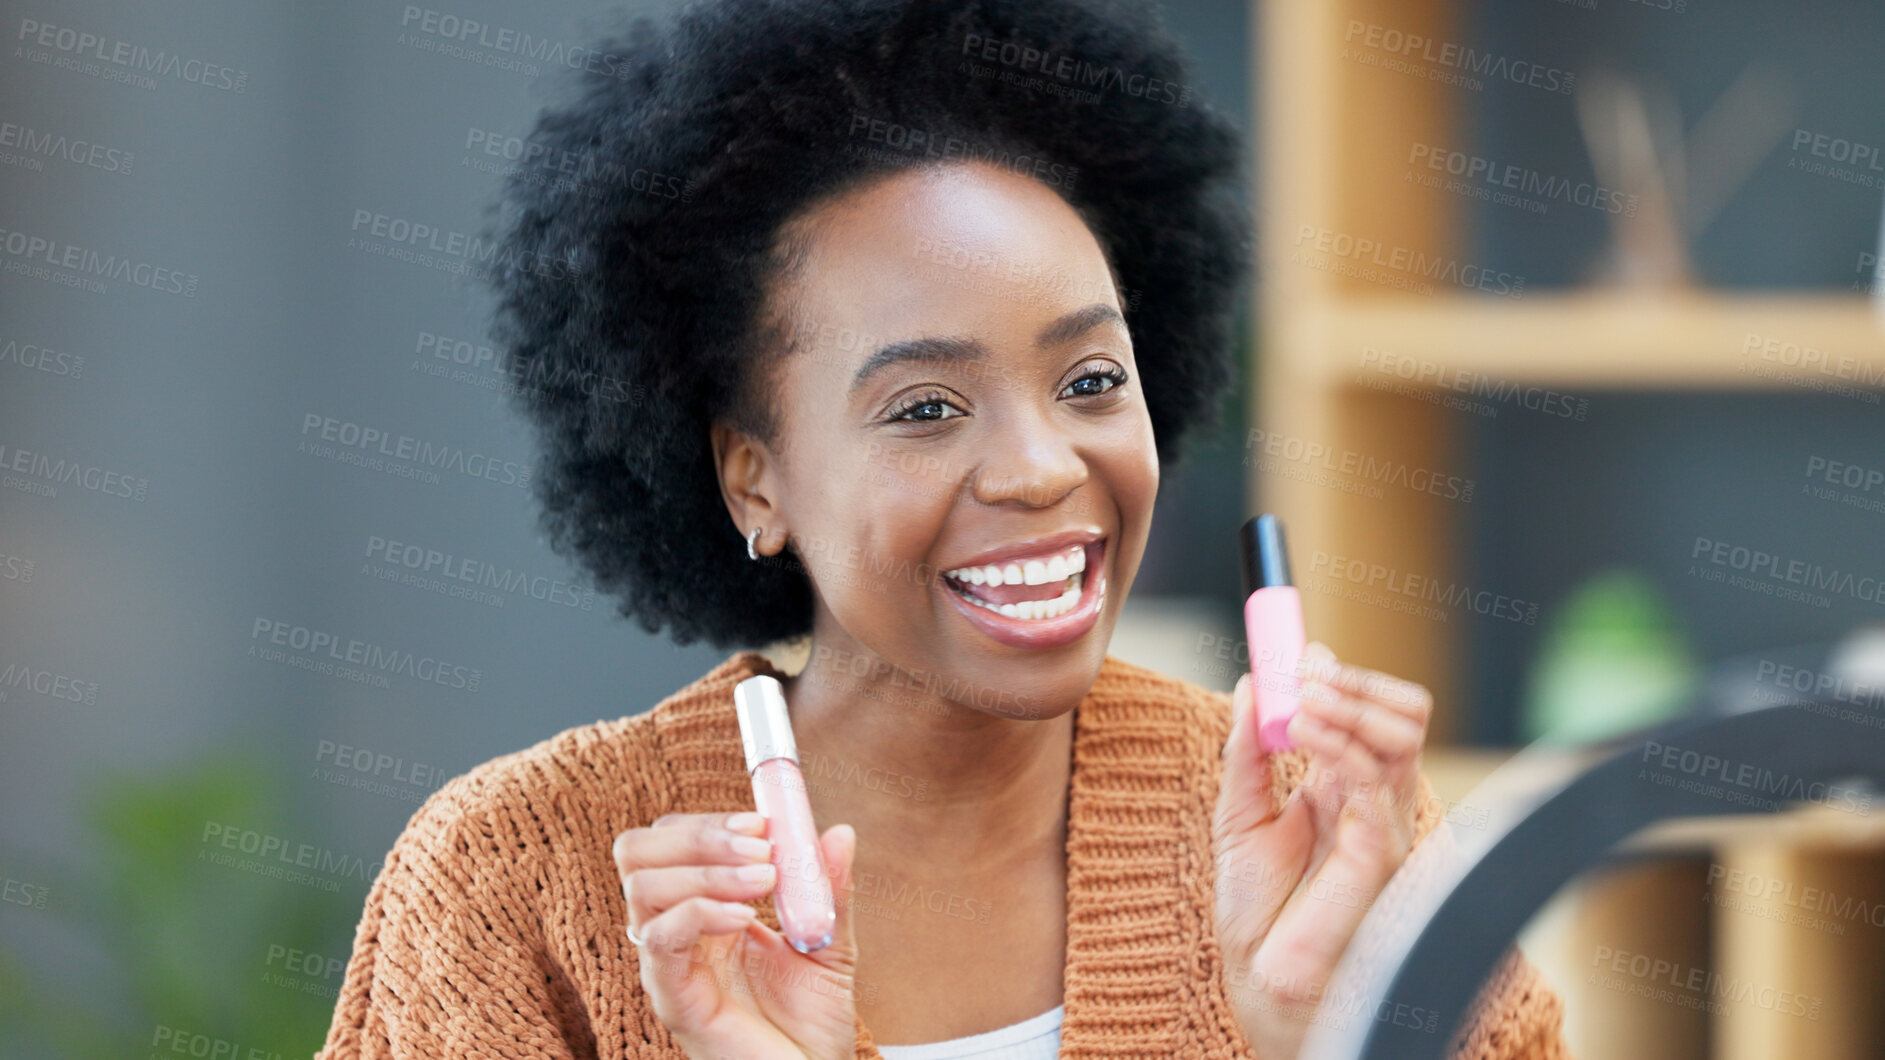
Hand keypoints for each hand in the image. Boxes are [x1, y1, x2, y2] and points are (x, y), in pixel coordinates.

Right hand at [613, 811, 860, 1059]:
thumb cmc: (811, 1022)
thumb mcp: (829, 942)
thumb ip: (828, 888)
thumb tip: (841, 831)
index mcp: (703, 910)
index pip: (672, 840)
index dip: (710, 821)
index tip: (763, 823)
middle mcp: (675, 931)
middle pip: (639, 853)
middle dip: (698, 834)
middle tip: (758, 844)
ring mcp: (669, 964)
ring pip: (643, 888)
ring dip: (705, 869)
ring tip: (763, 881)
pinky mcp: (672, 998)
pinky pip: (660, 939)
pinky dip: (700, 912)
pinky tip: (744, 918)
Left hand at [1211, 642, 1432, 1058]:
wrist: (1257, 969)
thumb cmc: (1255, 901)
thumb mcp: (1239, 809)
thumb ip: (1245, 750)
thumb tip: (1249, 685)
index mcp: (1346, 784)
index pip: (1372, 712)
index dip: (1344, 678)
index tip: (1301, 655)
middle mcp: (1374, 799)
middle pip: (1404, 717)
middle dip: (1357, 682)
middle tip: (1307, 669)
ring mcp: (1385, 824)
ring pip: (1400, 738)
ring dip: (1348, 703)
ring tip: (1299, 698)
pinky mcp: (1381, 853)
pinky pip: (1376, 782)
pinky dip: (1339, 745)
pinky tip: (1300, 732)